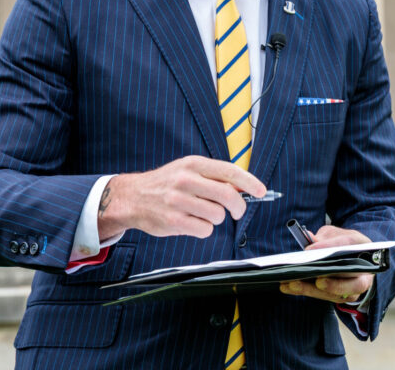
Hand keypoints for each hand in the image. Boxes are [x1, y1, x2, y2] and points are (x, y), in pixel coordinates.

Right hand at [97, 155, 265, 239]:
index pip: (229, 171)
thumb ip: (213, 177)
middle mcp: (186, 179)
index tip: (261, 191)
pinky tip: (192, 223)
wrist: (132, 197)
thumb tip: (244, 188)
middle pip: (228, 196)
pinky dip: (203, 229)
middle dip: (238, 207)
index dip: (249, 182)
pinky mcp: (173, 220)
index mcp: (193, 164)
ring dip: (216, 219)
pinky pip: (205, 229)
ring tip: (201, 213)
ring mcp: (178, 200)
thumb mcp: (187, 170)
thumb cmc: (165, 184)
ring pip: (218, 215)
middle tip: (236, 211)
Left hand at [279, 226, 372, 303]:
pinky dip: (304, 291)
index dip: (333, 246)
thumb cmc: (344, 244)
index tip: (311, 248)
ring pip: (336, 294)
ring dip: (312, 290)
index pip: (351, 245)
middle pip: (353, 283)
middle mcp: (365, 273)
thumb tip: (310, 242)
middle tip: (317, 280)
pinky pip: (323, 296)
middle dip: (334, 283)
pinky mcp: (340, 297)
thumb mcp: (336, 235)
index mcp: (365, 248)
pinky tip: (287, 287)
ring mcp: (353, 289)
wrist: (353, 256)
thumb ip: (325, 238)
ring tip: (292, 283)